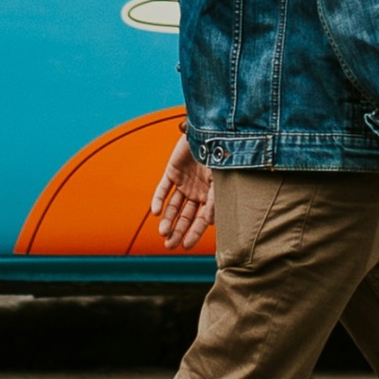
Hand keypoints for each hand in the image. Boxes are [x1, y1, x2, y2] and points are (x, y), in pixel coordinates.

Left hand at [150, 135, 215, 249]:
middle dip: (178, 231)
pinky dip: (159, 200)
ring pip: (173, 206)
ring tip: (162, 233)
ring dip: (168, 220)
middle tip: (169, 246)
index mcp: (211, 197)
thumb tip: (209, 223)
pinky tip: (156, 213)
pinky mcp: (172, 171)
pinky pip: (163, 189)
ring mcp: (184, 182)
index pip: (200, 220)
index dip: (193, 233)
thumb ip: (215, 202)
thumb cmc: (222, 156)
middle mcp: (197, 192)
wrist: (211, 131)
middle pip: (185, 216)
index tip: (186, 246)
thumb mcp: (222, 182)